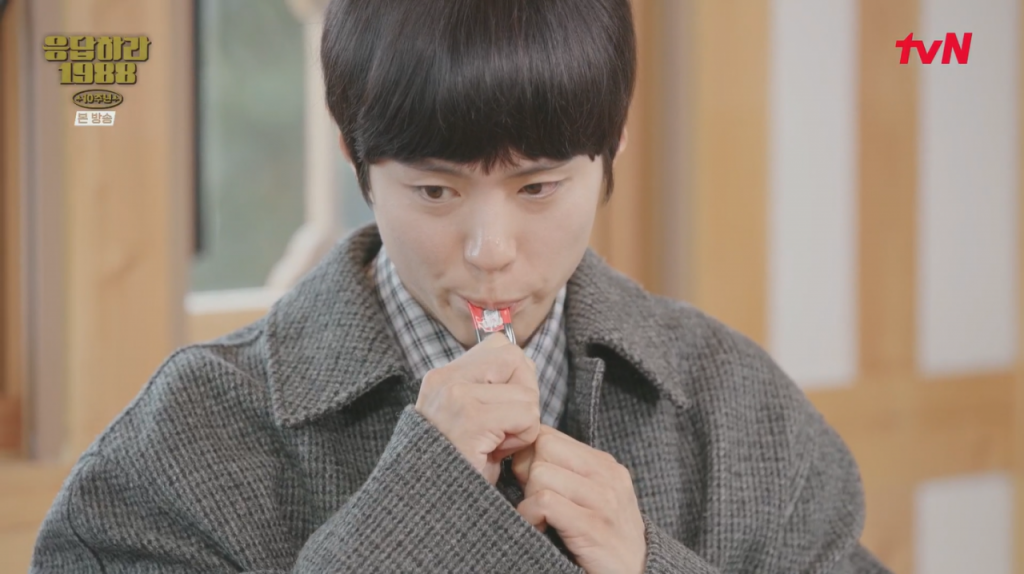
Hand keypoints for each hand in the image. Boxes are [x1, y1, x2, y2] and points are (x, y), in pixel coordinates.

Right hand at [415, 332, 539, 484]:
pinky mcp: (471, 419)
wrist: (427, 504)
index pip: (500, 346)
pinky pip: (527, 416)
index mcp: (443, 376)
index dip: (515, 377)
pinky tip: (497, 452)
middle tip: (503, 428)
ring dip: (523, 424)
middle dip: (524, 394)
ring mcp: (456, 396)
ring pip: (526, 393)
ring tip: (495, 443)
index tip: (502, 410)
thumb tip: (525, 369)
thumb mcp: (468, 417)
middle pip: (516, 358)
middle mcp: (445, 379)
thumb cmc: (457, 467)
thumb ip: (489, 390)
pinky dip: (523, 439)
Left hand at [512, 426, 645, 573]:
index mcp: (604, 464)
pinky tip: (539, 528)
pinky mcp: (593, 526)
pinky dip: (530, 515)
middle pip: (543, 446)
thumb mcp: (592, 498)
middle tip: (534, 500)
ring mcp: (603, 499)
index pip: (549, 434)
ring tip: (540, 518)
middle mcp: (607, 475)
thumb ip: (565, 473)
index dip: (529, 455)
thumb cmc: (604, 539)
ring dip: (528, 499)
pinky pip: (544, 502)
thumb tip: (520, 455)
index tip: (529, 483)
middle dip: (527, 473)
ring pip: (541, 473)